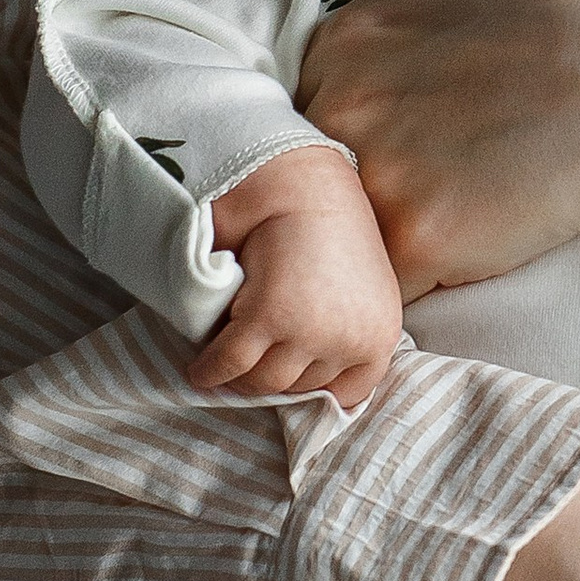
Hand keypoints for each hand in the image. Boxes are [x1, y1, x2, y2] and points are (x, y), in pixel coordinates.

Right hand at [187, 148, 402, 411]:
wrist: (302, 187)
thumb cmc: (325, 233)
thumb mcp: (357, 293)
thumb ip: (344, 333)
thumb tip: (302, 381)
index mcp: (379, 334)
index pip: (347, 394)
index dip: (310, 389)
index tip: (284, 378)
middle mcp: (352, 340)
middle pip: (297, 388)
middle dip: (269, 375)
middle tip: (245, 359)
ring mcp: (311, 332)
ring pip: (263, 381)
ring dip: (239, 375)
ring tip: (223, 360)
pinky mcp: (270, 317)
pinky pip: (231, 363)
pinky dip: (210, 369)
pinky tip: (200, 368)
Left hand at [299, 0, 579, 322]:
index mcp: (351, 30)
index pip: (321, 96)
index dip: (378, 119)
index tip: (435, 129)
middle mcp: (342, 98)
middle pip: (323, 163)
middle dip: (373, 177)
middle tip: (457, 180)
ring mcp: (376, 172)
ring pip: (350, 228)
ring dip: (389, 235)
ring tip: (465, 225)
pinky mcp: (419, 242)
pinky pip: (385, 284)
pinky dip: (413, 285)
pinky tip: (468, 265)